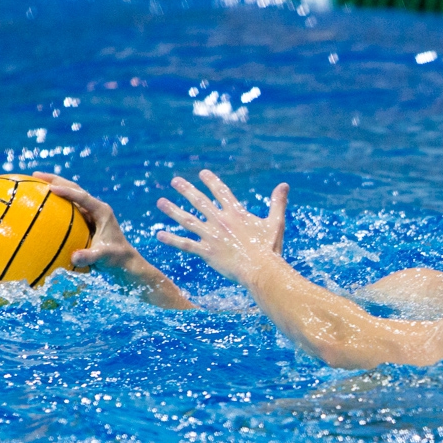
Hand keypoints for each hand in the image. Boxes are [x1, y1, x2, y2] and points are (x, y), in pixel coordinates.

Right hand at [35, 170, 145, 272]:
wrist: (123, 260)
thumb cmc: (115, 257)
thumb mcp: (103, 257)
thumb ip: (89, 257)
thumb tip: (74, 257)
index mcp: (101, 211)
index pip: (82, 197)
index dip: (67, 191)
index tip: (50, 188)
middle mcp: (95, 208)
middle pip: (74, 188)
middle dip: (55, 180)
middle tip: (35, 175)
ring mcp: (89, 212)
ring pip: (70, 195)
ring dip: (54, 186)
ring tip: (33, 181)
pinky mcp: (84, 219)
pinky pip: (67, 207)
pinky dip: (54, 202)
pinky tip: (39, 204)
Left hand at [155, 170, 289, 283]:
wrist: (261, 269)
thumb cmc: (270, 248)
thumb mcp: (275, 222)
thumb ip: (277, 202)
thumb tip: (284, 185)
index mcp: (236, 213)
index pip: (221, 192)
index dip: (211, 182)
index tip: (202, 173)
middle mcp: (221, 221)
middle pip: (200, 202)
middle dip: (186, 190)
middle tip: (175, 181)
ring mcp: (211, 236)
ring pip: (187, 220)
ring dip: (173, 210)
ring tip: (160, 202)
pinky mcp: (206, 252)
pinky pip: (185, 244)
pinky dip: (171, 239)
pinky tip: (159, 234)